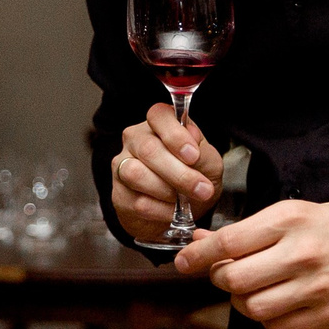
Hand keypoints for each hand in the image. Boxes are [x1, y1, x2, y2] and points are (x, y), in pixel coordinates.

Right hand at [111, 103, 225, 243]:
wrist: (182, 213)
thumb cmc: (194, 178)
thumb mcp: (209, 165)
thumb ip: (203, 151)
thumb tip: (191, 136)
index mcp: (159, 125)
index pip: (158, 115)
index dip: (175, 135)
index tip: (193, 156)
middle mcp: (136, 140)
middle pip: (148, 149)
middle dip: (179, 173)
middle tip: (202, 189)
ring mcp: (122, 166)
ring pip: (135, 174)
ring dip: (167, 191)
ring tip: (183, 200)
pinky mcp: (119, 194)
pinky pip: (137, 202)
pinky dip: (161, 210)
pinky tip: (172, 210)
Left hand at [173, 194, 328, 328]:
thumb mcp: (294, 214)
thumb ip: (248, 231)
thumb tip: (201, 244)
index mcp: (289, 221)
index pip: (228, 243)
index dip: (198, 256)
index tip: (183, 262)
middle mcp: (301, 254)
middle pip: (235, 280)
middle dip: (221, 280)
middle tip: (227, 274)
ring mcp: (316, 289)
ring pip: (253, 309)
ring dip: (243, 302)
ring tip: (254, 289)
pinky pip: (277, 328)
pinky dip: (268, 319)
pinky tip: (278, 303)